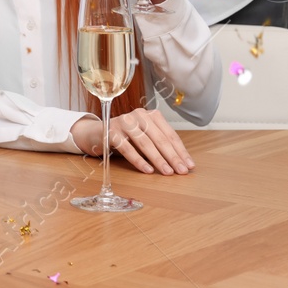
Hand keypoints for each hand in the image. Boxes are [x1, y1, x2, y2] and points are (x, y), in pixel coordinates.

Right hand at [71, 108, 195, 174]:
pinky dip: (138, 160)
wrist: (98, 132)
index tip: (189, 165)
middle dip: (172, 156)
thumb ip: (160, 145)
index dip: (181, 151)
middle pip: (159, 138)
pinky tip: (148, 170)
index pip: (170, 134)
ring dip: (158, 159)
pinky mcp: (111, 132)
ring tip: (167, 172)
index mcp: (150, 115)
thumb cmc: (127, 137)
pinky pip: (127, 148)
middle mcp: (138, 115)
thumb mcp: (145, 136)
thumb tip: (181, 162)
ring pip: (145, 143)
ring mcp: (124, 122)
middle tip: (181, 171)